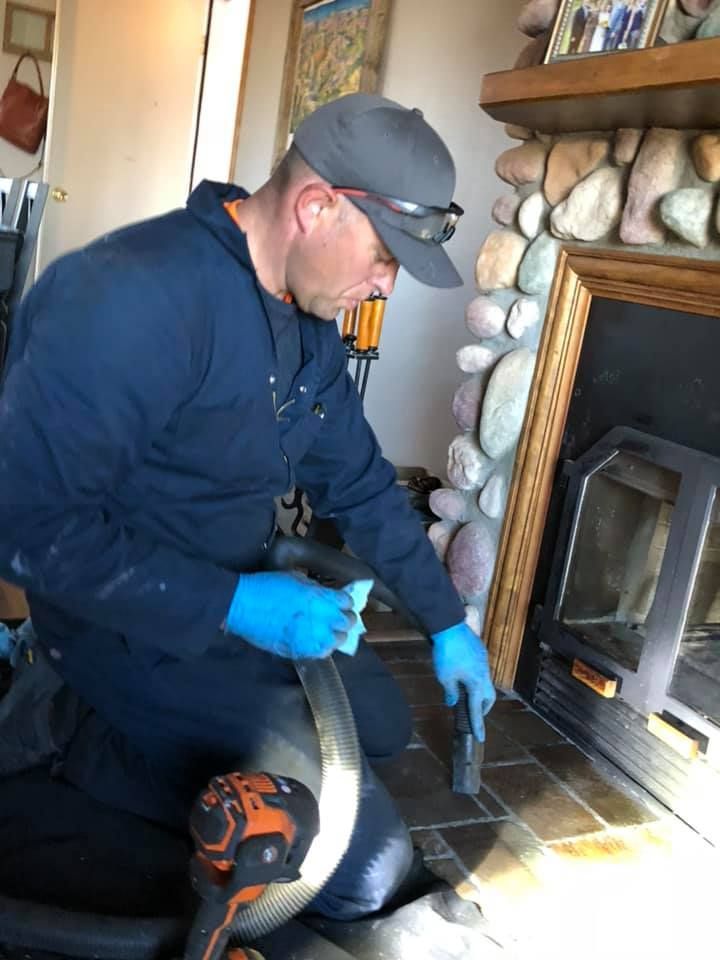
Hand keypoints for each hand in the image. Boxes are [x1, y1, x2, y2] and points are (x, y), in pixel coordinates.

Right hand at [226, 571, 366, 659]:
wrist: (242, 605)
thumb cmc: (267, 587)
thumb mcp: (296, 578)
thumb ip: (316, 589)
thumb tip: (328, 595)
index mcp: (319, 597)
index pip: (348, 602)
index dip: (346, 602)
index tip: (342, 603)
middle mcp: (319, 618)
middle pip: (348, 622)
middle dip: (346, 619)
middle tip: (339, 618)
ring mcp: (310, 636)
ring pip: (338, 641)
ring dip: (336, 635)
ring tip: (329, 632)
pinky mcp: (298, 649)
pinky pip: (320, 653)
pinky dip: (322, 648)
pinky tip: (317, 642)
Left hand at [431, 622, 495, 741]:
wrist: (449, 626)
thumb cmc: (447, 654)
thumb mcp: (445, 677)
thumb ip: (451, 692)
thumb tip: (454, 701)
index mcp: (477, 682)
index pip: (477, 709)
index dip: (478, 724)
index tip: (480, 737)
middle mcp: (484, 673)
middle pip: (489, 696)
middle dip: (483, 707)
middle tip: (474, 714)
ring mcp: (483, 661)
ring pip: (486, 682)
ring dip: (479, 692)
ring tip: (467, 695)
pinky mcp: (480, 652)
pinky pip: (481, 671)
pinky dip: (475, 679)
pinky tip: (464, 676)